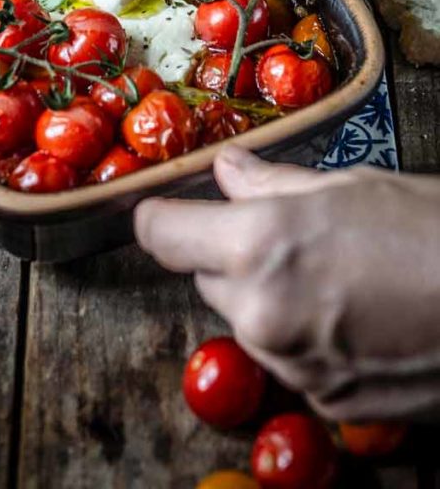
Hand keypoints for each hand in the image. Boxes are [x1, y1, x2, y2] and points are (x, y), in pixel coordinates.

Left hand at [135, 143, 439, 421]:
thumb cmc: (433, 231)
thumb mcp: (350, 186)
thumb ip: (271, 183)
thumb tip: (227, 171)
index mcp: (260, 245)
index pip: (162, 234)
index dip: (158, 216)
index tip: (164, 208)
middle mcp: (260, 312)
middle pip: (205, 276)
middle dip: (231, 253)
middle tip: (290, 234)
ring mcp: (290, 365)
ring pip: (244, 317)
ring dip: (266, 295)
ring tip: (335, 273)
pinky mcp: (323, 400)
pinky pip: (285, 356)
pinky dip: (301, 335)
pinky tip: (353, 313)